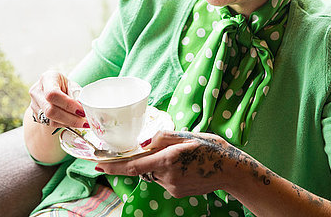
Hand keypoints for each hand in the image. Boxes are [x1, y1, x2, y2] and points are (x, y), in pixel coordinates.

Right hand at [28, 70, 87, 128]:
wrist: (51, 90)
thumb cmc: (64, 86)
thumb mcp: (72, 86)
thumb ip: (77, 95)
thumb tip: (84, 108)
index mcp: (47, 78)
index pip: (53, 94)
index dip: (68, 104)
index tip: (82, 111)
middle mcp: (37, 91)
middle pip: (50, 110)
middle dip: (70, 118)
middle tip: (85, 122)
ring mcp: (34, 104)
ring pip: (51, 120)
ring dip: (69, 123)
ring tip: (82, 124)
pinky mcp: (36, 116)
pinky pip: (51, 124)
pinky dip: (64, 125)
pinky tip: (73, 123)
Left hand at [97, 130, 241, 197]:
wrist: (232, 170)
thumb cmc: (211, 148)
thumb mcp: (188, 135)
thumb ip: (163, 137)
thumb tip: (144, 141)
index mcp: (168, 160)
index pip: (134, 166)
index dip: (114, 166)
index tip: (98, 164)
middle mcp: (167, 177)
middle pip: (144, 168)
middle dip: (145, 158)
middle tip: (162, 148)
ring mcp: (172, 188)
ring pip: (154, 174)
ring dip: (158, 164)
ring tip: (182, 156)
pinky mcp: (177, 193)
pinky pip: (164, 180)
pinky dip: (168, 171)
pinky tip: (185, 165)